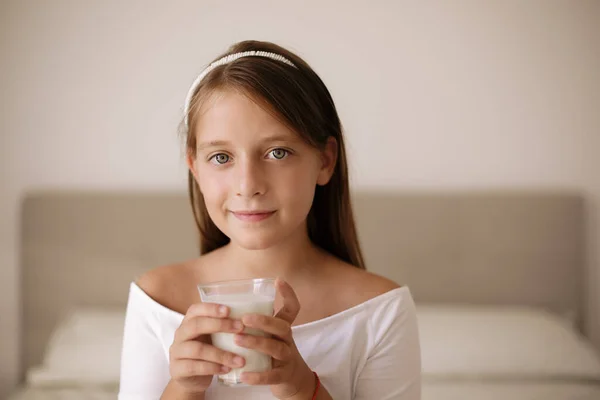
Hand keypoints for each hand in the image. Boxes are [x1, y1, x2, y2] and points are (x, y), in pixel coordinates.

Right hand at [168, 302, 245, 394]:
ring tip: (240, 360)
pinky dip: (213, 368)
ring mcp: (176, 352)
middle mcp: (180, 335)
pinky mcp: (178, 370)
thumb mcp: (212, 338)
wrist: (191, 380)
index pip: (195, 310)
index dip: (211, 308)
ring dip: (221, 354)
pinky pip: (195, 367)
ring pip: (198, 350)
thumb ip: (222, 328)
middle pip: (196, 325)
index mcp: (188, 322)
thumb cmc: (207, 353)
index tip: (229, 310)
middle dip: (219, 325)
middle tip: (240, 328)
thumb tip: (249, 319)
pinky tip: (227, 369)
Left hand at [234, 278, 315, 398]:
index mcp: (283, 328)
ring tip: (237, 340)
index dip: (288, 294)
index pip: (291, 308)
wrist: (292, 380)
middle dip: (263, 321)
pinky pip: (272, 376)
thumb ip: (256, 322)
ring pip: (275, 349)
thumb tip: (228, 305)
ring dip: (256, 343)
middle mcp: (287, 340)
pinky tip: (243, 375)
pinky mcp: (283, 376)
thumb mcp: (270, 335)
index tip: (278, 280)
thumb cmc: (273, 352)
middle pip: (281, 327)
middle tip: (244, 319)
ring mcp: (287, 358)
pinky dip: (258, 376)